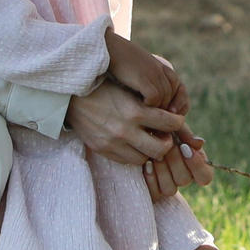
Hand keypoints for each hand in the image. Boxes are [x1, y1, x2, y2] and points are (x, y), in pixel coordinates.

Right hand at [64, 82, 189, 168]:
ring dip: (149, 150)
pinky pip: (126, 161)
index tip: (175, 120)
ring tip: (147, 139)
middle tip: (163, 134)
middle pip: (161, 149)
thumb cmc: (104, 88)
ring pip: (144, 159)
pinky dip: (133, 154)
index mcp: (135, 111)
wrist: (72, 96)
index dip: (177, 122)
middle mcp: (125, 130)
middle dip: (166, 142)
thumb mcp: (128, 91)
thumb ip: (148, 104)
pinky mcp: (103, 150)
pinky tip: (132, 143)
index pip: (170, 124)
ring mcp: (113, 143)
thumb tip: (171, 115)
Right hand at [104, 29, 185, 112]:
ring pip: (163, 99)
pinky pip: (153, 97)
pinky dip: (148, 105)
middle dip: (165, 109)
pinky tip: (138, 107)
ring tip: (146, 117)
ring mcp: (153, 73)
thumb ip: (148, 80)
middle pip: (171, 95)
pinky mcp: (143, 78)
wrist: (108, 47)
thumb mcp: (139, 69)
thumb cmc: (118, 61)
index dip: (174, 100)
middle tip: (155, 120)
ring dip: (155, 109)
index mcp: (161, 66)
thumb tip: (150, 101)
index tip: (166, 112)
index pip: (178, 86)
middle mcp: (160, 69)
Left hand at [143, 128, 216, 199]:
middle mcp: (183, 178)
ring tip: (155, 155)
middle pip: (185, 180)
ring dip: (162, 170)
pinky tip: (147, 165)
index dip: (197, 165)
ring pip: (170, 189)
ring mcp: (168, 186)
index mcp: (195, 166)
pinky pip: (155, 194)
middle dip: (175, 161)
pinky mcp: (153, 190)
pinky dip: (151, 179)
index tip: (185, 147)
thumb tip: (200, 143)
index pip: (205, 177)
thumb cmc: (160, 130)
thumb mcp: (174, 128)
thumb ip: (186, 134)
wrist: (138, 134)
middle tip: (167, 145)